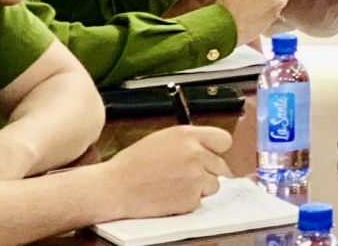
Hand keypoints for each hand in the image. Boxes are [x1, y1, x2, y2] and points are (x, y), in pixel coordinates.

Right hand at [94, 126, 230, 220]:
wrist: (113, 188)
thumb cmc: (133, 164)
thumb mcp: (163, 139)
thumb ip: (190, 142)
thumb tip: (209, 150)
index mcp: (188, 135)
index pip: (224, 140)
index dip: (217, 151)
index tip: (211, 157)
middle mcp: (196, 153)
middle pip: (221, 165)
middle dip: (208, 172)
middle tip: (188, 176)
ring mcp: (195, 177)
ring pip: (214, 185)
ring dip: (200, 188)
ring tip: (176, 186)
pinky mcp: (190, 198)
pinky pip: (200, 201)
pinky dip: (188, 202)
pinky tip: (170, 196)